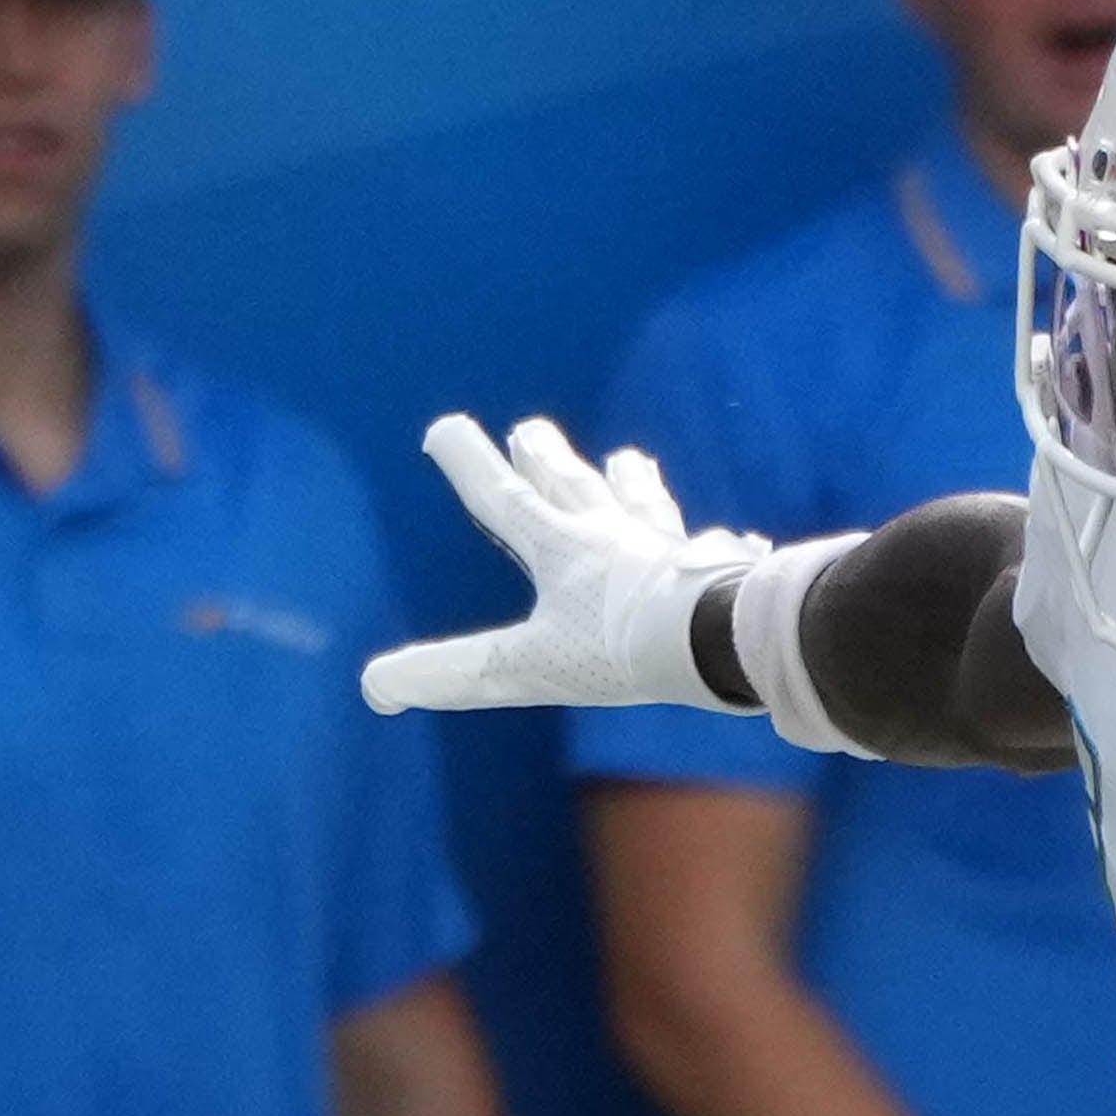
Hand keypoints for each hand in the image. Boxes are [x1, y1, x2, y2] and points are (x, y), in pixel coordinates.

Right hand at [359, 418, 757, 725]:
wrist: (713, 639)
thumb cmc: (617, 650)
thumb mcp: (527, 667)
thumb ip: (455, 673)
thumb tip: (375, 686)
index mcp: (561, 549)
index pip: (502, 498)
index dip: (468, 464)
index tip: (445, 429)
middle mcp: (612, 535)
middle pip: (570, 484)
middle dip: (543, 458)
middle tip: (530, 431)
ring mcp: (666, 549)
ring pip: (642, 501)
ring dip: (628, 480)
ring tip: (627, 459)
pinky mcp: (716, 572)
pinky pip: (716, 549)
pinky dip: (722, 544)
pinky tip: (740, 540)